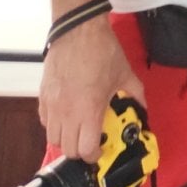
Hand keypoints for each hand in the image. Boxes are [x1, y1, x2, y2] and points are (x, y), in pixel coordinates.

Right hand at [39, 17, 143, 161]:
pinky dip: (54, 125)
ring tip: (78, 128)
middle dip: (80, 150)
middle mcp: (67, 112)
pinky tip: (66, 115)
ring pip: (53, 138)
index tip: (100, 149)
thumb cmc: (103, 52)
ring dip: (66, 139)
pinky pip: (44, 121)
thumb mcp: (125, 74)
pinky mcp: (42, 96)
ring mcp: (52, 105)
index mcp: (89, 110)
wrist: (78, 31)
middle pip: (67, 149)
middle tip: (90, 140)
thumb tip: (143, 107)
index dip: (93, 155)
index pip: (85, 150)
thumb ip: (136, 94)